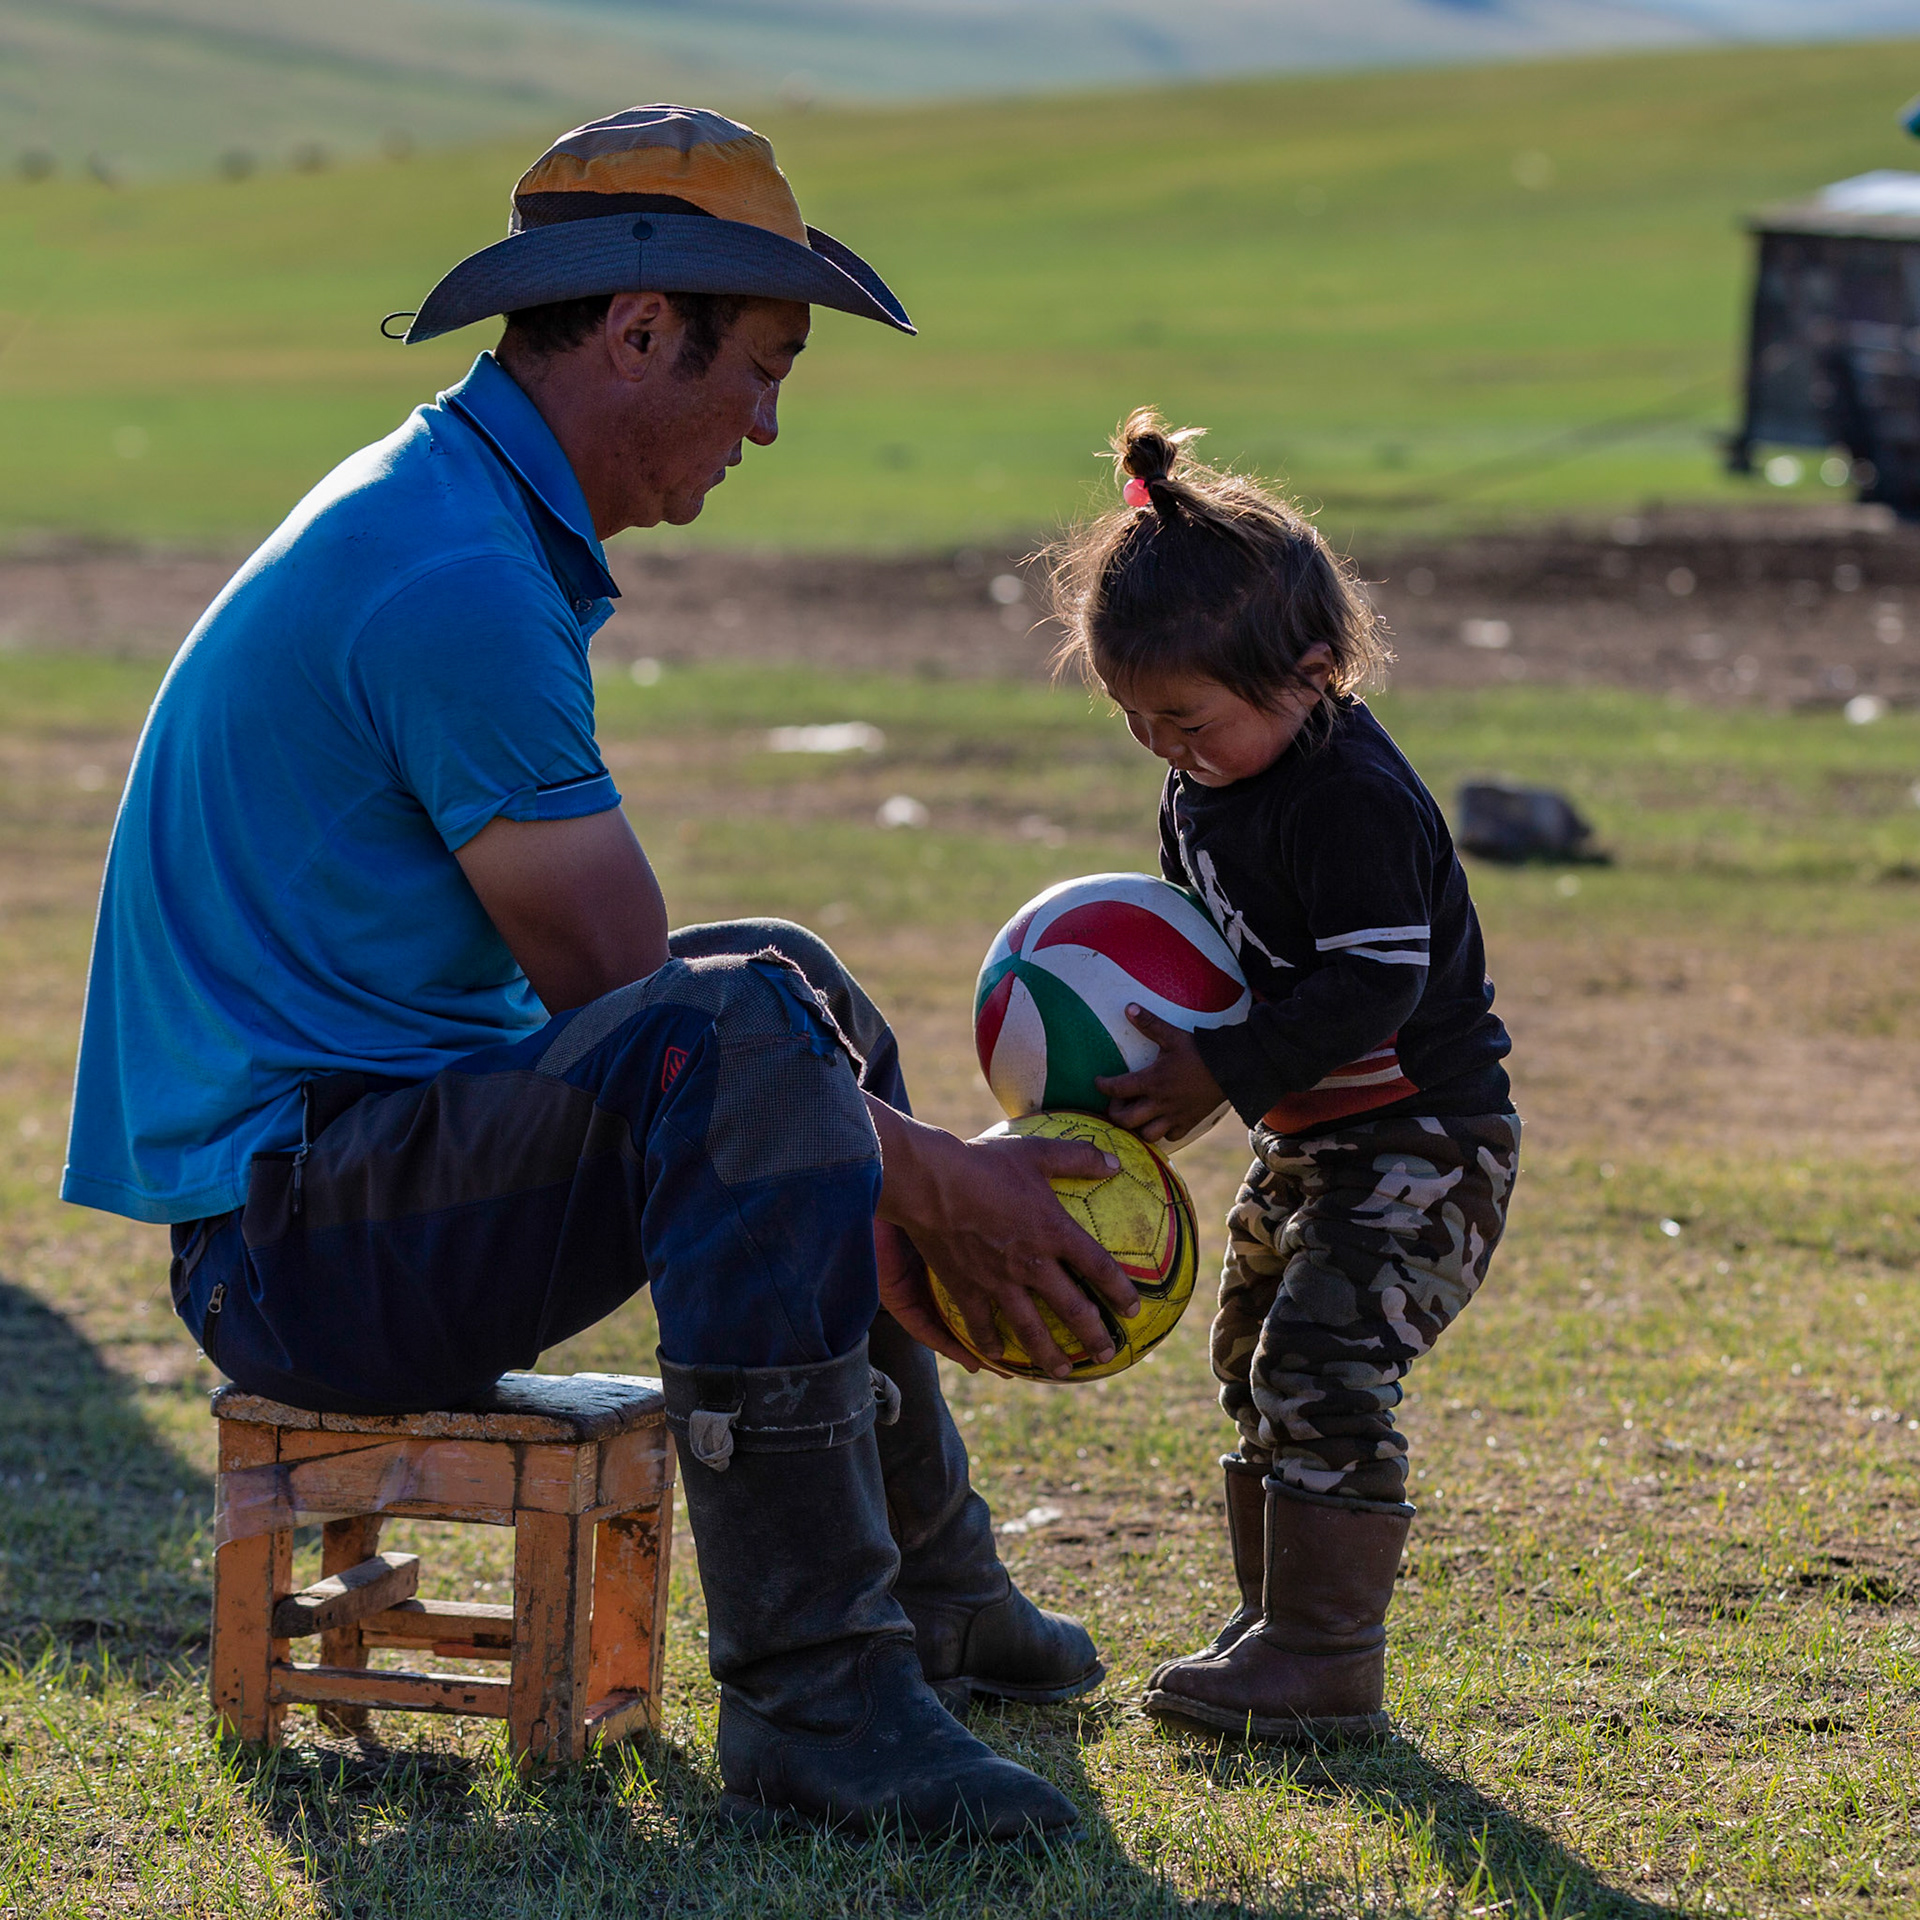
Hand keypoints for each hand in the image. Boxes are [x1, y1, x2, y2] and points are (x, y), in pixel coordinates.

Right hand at [865, 1100, 1139, 1380]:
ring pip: (1031, 1328)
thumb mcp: (1036, 1152)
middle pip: (1073, 1308)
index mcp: (1054, 1232)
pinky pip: (981, 1325)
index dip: (1120, 1291)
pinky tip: (996, 1358)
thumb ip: (1077, 1156)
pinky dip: (989, 1343)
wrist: (930, 1182)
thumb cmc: (985, 1163)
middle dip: (1094, 1335)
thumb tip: (1114, 1162)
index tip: (1132, 1310)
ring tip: (1063, 1374)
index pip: (1098, 1267)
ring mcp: (999, 1281)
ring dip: (1050, 1355)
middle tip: (1108, 1355)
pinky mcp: (967, 1288)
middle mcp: (1032, 1264)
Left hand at [1094, 1005, 1226, 1143]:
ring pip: (1146, 1134)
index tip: (1098, 1081)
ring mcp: (1174, 1116)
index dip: (1102, 1086)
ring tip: (1137, 1115)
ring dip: (1137, 1127)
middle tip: (1117, 1102)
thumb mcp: (1173, 1035)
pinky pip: (1170, 1137)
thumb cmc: (1200, 1051)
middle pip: (1126, 1119)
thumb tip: (1129, 1007)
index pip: (1117, 1089)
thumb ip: (1149, 1023)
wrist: (1232, 1068)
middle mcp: (1160, 1102)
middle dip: (1115, 1113)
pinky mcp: (1189, 1123)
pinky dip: (1162, 1132)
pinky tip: (1160, 1121)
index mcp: (1152, 1080)